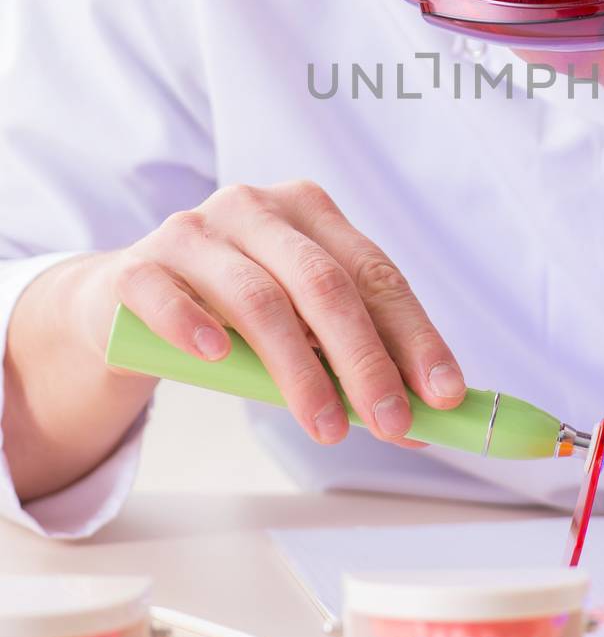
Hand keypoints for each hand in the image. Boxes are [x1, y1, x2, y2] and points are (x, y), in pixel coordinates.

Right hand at [103, 180, 465, 445]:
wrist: (128, 300)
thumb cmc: (232, 313)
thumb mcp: (300, 326)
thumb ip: (352, 361)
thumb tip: (422, 423)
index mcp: (310, 213)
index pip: (376, 274)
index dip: (415, 336)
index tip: (442, 394)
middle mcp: (256, 208)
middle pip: (325, 283)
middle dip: (366, 359)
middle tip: (391, 422)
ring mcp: (193, 231)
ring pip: (258, 298)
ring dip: (299, 370)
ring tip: (327, 428)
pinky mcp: (138, 265)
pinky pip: (168, 294)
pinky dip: (195, 325)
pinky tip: (220, 358)